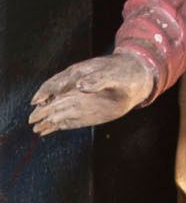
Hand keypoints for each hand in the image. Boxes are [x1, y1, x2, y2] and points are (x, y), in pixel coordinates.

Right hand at [28, 49, 155, 133]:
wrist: (137, 76)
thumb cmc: (124, 72)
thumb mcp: (114, 73)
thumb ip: (98, 79)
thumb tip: (81, 85)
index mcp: (78, 74)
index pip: (56, 83)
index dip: (46, 91)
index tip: (37, 101)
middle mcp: (74, 87)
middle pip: (53, 98)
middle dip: (42, 108)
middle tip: (32, 120)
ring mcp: (79, 99)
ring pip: (58, 108)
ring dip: (47, 118)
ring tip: (36, 129)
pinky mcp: (85, 110)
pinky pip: (67, 117)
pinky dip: (57, 124)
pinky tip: (47, 130)